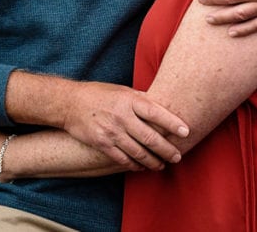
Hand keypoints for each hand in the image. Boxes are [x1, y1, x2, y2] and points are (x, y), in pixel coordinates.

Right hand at [61, 81, 188, 170]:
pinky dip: (134, 165)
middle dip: (167, 150)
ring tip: (162, 165)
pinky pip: (123, 159)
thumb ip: (140, 100)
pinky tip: (142, 167)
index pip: (156, 113)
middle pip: (150, 137)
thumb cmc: (99, 94)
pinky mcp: (102, 144)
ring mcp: (111, 131)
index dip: (173, 123)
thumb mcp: (122, 91)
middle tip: (177, 156)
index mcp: (129, 100)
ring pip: (138, 152)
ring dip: (153, 161)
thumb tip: (164, 108)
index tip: (186, 132)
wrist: (70, 103)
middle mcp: (121, 116)